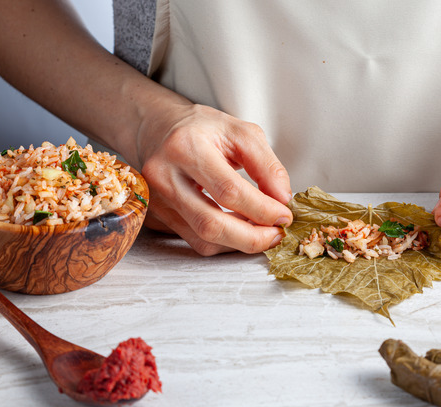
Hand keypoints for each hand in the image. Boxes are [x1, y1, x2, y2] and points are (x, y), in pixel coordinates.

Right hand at [134, 103, 292, 255]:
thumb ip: (267, 166)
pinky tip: (240, 230)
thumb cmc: (203, 130)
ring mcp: (155, 199)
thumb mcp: (242, 133)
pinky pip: (195, 241)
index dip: (262, 209)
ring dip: (240, 243)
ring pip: (202, 239)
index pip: (229, 191)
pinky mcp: (156, 216)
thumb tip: (283, 200)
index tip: (284, 215)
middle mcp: (163, 175)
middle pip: (211, 224)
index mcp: (186, 147)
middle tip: (276, 235)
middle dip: (252, 237)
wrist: (159, 129)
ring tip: (262, 232)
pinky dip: (224, 242)